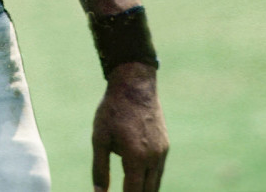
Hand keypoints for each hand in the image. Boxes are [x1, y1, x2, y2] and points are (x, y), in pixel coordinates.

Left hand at [91, 62, 167, 191]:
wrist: (135, 84)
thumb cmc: (113, 110)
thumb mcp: (100, 138)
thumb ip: (100, 168)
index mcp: (137, 157)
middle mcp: (154, 158)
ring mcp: (162, 151)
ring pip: (155, 183)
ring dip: (143, 190)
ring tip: (129, 188)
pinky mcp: (165, 145)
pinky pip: (159, 170)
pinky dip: (150, 179)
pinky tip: (139, 180)